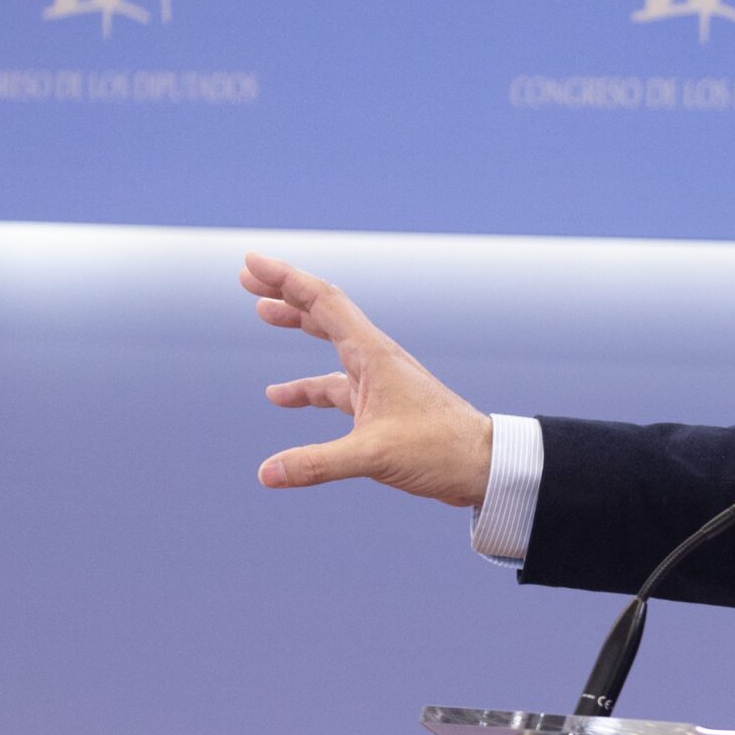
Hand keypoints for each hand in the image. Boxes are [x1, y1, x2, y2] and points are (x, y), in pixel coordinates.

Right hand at [242, 252, 492, 506]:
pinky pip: (337, 387)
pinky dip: (308, 387)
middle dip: (287, 292)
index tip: (252, 262)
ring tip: (262, 313)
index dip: (286, 279)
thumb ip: (318, 463)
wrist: (486, 466)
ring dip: (299, 326)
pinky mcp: (383, 407)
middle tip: (248, 278)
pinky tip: (281, 395)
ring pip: (331, 344)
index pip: (324, 302)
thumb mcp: (375, 455)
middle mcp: (377, 360)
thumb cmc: (441, 451)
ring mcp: (381, 382)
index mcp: (375, 356)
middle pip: (325, 313)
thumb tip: (266, 473)